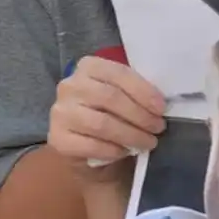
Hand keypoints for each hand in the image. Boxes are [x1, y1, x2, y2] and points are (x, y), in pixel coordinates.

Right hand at [49, 55, 165, 182]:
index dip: (143, 91)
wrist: (88, 151)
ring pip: (101, 124)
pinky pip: (91, 145)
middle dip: (139, 115)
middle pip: (110, 98)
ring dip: (131, 135)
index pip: (118, 73)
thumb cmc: (112, 117)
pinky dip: (113, 150)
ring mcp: (60, 112)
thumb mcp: (124, 97)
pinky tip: (125, 151)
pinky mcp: (57, 138)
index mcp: (88, 67)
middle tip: (158, 128)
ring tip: (148, 142)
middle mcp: (69, 86)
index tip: (161, 108)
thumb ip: (136, 93)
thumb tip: (160, 104)